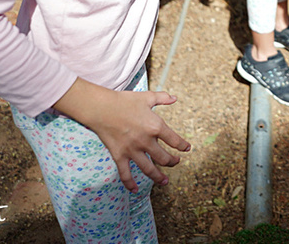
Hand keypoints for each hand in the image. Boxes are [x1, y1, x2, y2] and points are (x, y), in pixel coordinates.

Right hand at [54, 78, 191, 191]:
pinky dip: (130, 184)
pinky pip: (125, 174)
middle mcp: (146, 141)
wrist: (101, 108)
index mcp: (155, 126)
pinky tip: (135, 190)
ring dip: (158, 177)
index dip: (183, 146)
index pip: (174, 140)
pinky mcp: (119, 156)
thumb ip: (162, 98)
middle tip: (175, 162)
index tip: (187, 149)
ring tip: (164, 182)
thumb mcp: (147, 97)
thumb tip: (175, 98)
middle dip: (172, 162)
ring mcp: (132, 150)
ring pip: (149, 169)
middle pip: (164, 158)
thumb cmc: (124, 101)